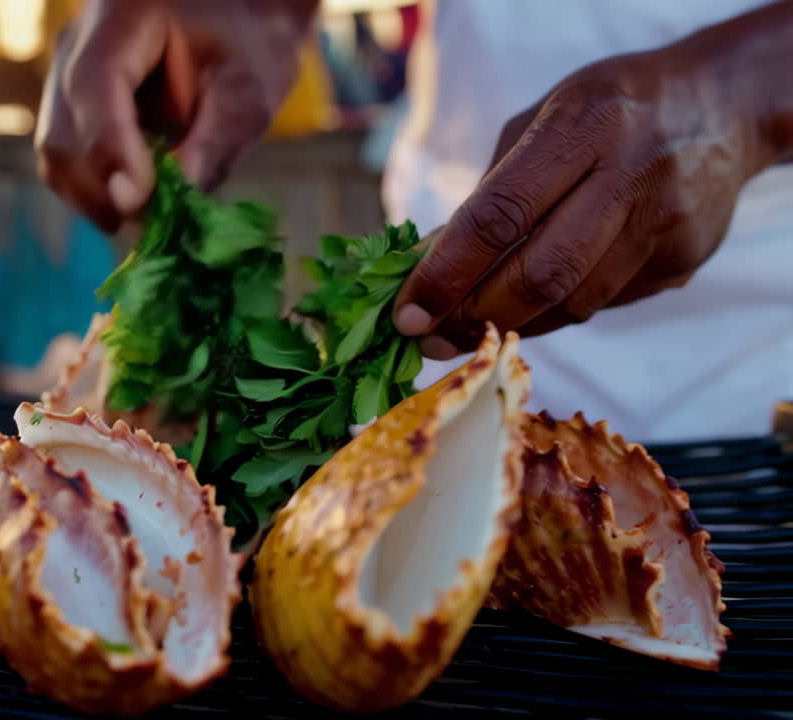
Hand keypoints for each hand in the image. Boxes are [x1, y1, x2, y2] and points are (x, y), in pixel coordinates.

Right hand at [34, 0, 318, 232]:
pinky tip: (145, 204)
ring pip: (59, 158)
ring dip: (101, 200)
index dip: (109, 147)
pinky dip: (103, 195)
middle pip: (63, 133)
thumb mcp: (249, 87)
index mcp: (122, 18)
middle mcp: (78, 47)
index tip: (136, 203)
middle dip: (103, 191)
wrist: (236, 23)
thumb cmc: (248, 44)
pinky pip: (71, 166)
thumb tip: (179, 194)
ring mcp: (67, 81)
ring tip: (155, 219)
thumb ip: (217, 138)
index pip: (95, 83)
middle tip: (156, 227)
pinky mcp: (73, 114)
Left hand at [391, 20, 787, 359]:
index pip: (499, 217)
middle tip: (431, 336)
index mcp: (583, 128)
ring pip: (573, 304)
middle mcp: (630, 176)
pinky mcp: (683, 260)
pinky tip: (533, 302)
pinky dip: (556, 311)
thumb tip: (430, 268)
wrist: (721, 105)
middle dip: (474, 317)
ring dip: (511, 325)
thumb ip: (491, 191)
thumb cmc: (607, 111)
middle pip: (540, 276)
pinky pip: (602, 303)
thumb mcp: (543, 119)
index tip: (407, 314)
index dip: (446, 275)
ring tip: (469, 327)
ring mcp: (665, 224)